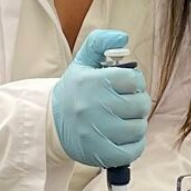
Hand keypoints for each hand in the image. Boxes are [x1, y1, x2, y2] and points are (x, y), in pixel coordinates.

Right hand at [51, 29, 148, 169]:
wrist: (50, 123)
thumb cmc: (74, 92)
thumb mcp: (82, 62)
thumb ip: (100, 42)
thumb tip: (123, 37)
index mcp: (92, 81)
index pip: (134, 79)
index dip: (133, 82)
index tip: (124, 86)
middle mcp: (94, 106)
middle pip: (140, 104)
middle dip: (137, 103)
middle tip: (124, 104)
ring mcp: (97, 132)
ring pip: (139, 127)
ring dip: (136, 124)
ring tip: (122, 120)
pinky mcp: (100, 153)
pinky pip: (134, 150)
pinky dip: (135, 144)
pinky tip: (124, 137)